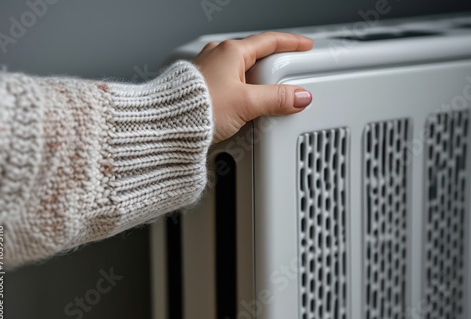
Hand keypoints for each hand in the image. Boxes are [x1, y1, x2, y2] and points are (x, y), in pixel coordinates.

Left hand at [192, 32, 313, 142]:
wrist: (166, 125)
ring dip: (255, 81)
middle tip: (287, 78)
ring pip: (240, 70)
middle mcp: (217, 56)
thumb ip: (276, 99)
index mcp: (231, 52)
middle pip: (255, 55)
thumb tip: (299, 97)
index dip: (291, 43)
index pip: (269, 41)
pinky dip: (240, 90)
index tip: (304, 45)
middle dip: (272, 66)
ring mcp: (208, 70)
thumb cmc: (196, 108)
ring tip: (263, 99)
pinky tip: (241, 106)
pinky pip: (228, 82)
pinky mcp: (201, 86)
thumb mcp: (246, 103)